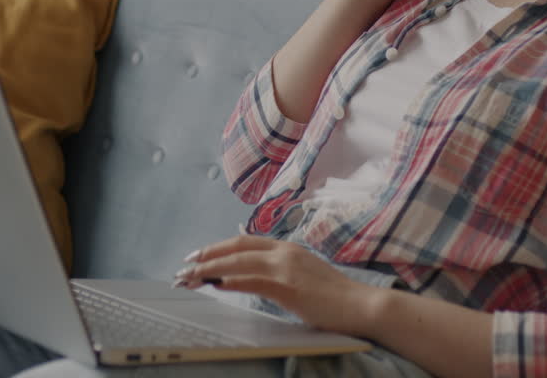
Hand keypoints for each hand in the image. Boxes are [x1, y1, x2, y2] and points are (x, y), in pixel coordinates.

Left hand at [174, 236, 382, 335]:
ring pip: (239, 263)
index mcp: (287, 248)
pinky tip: (216, 285)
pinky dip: (231, 281)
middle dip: (208, 255)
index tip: (199, 254)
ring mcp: (286, 268)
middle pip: (236, 247)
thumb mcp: (304, 275)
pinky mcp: (288, 287)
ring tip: (191, 278)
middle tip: (186, 265)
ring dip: (211, 269)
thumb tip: (255, 276)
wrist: (361, 305)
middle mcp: (284, 252)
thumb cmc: (334, 296)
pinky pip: (253, 281)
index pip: (244, 241)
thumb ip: (280, 271)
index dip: (219, 246)